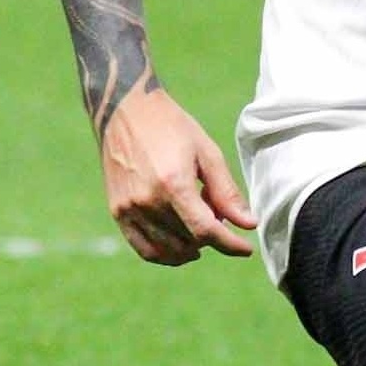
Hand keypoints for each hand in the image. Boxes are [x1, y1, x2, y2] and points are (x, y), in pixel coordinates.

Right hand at [100, 85, 257, 263]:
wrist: (125, 111)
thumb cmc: (172, 127)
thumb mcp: (207, 153)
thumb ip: (227, 192)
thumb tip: (248, 225)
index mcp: (173, 184)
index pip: (205, 231)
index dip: (230, 244)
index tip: (246, 249)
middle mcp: (147, 201)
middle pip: (189, 241)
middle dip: (212, 236)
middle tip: (218, 214)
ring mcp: (129, 208)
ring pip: (168, 250)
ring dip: (191, 247)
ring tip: (199, 223)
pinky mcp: (118, 211)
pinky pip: (144, 248)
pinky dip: (166, 254)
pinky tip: (181, 244)